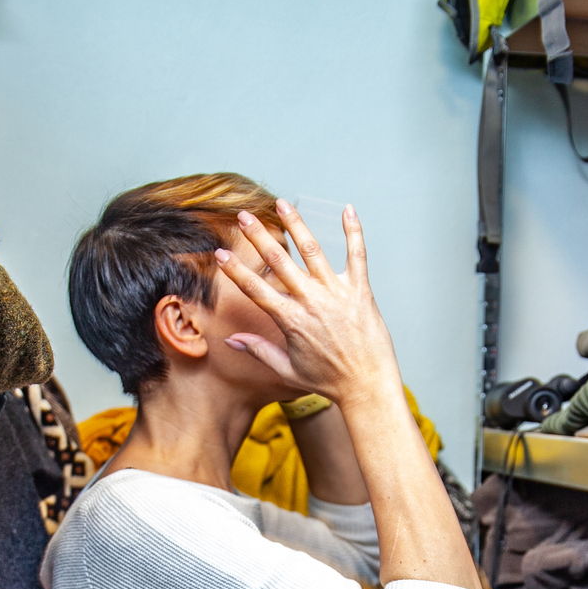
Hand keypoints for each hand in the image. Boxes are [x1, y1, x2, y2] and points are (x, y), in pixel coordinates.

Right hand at [217, 202, 400, 406]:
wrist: (366, 385)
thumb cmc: (327, 381)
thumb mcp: (287, 370)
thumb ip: (259, 350)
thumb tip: (231, 340)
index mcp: (291, 320)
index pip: (256, 289)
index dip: (236, 271)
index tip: (220, 254)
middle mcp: (311, 302)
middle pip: (279, 261)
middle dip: (258, 235)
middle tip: (243, 215)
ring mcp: (336, 293)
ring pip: (312, 250)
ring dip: (295, 224)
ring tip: (281, 203)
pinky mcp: (360, 290)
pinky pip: (357, 255)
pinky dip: (353, 231)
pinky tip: (348, 209)